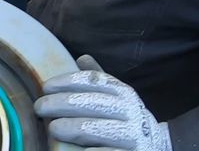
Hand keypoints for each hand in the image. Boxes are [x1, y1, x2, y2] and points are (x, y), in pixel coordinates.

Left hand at [34, 55, 171, 150]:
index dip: (68, 81)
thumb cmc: (123, 117)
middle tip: (40, 108)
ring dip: (73, 127)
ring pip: (99, 129)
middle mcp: (130, 111)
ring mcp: (134, 135)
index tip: (46, 86)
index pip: (94, 81)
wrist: (158, 145)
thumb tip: (82, 57)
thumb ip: (98, 80)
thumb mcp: (116, 96)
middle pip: (93, 103)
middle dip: (62, 104)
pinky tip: (75, 150)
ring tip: (52, 128)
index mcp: (123, 92)